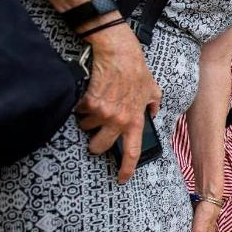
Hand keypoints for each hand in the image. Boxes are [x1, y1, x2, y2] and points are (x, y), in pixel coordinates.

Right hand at [74, 18, 161, 183]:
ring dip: (88, 119)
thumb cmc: (136, 69)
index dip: (126, 169)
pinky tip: (89, 93)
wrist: (118, 53)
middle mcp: (118, 120)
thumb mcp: (153, 89)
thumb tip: (153, 111)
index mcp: (135, 120)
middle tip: (96, 134)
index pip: (132, 152)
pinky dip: (80, 105)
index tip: (121, 179)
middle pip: (100, 146)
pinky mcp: (87, 103)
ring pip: (86, 127)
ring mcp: (102, 113)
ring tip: (96, 103)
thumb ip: (153, 104)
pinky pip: (78, 111)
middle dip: (95, 143)